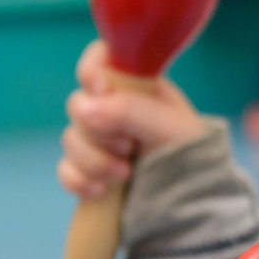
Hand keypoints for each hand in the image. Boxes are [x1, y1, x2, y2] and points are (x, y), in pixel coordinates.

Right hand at [58, 39, 206, 200]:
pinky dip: (79, 181)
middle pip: (77, 105)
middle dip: (100, 131)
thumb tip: (86, 108)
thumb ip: (129, 110)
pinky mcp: (88, 171)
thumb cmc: (190, 154)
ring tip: (125, 173)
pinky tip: (101, 191)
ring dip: (94, 161)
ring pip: (69, 140)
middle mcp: (112, 108)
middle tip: (130, 145)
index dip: (92, 71)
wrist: (193, 198)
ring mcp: (98, 141)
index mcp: (134, 85)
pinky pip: (65, 170)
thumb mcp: (168, 125)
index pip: (99, 59)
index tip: (102, 90)